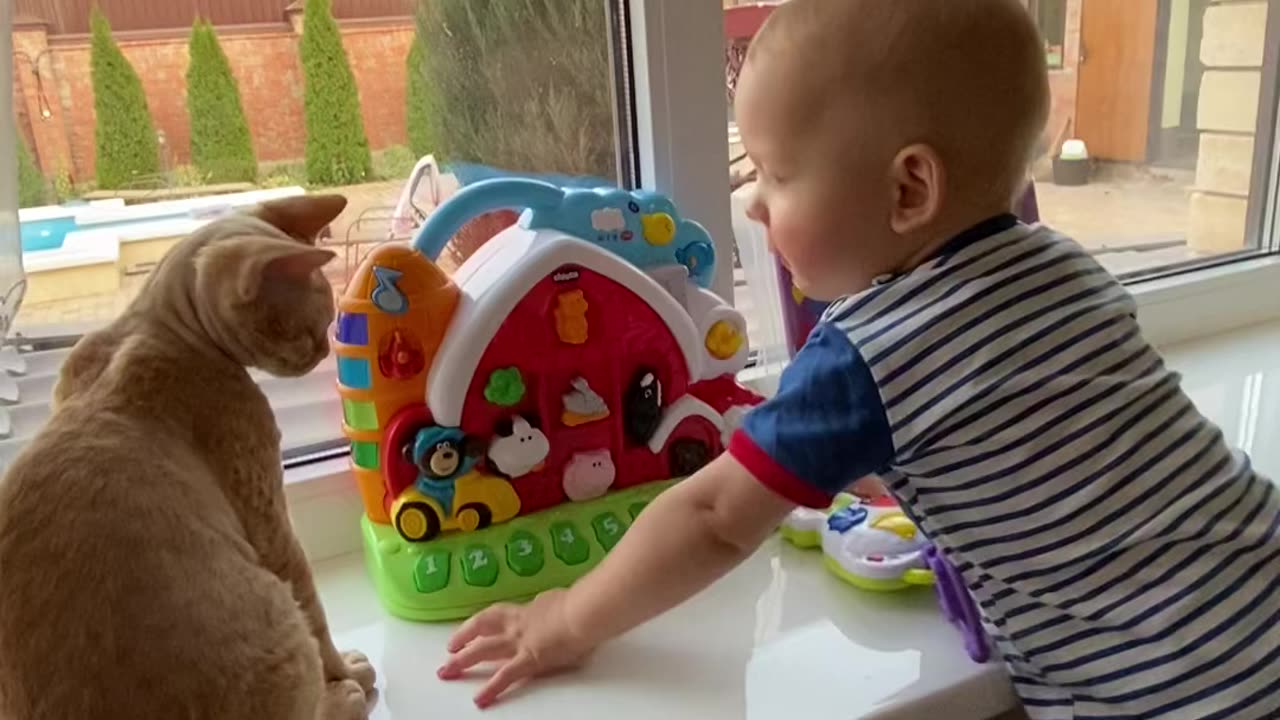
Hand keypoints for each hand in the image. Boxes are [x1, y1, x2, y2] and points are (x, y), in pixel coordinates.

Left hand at [437, 589, 595, 707]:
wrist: (582, 613)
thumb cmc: (579, 604)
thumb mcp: (559, 600)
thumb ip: (551, 606)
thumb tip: (554, 606)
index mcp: (526, 609)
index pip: (498, 616)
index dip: (481, 623)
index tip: (471, 630)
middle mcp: (517, 625)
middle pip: (482, 631)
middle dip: (462, 641)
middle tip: (449, 651)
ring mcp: (519, 643)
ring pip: (483, 651)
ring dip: (463, 661)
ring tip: (447, 671)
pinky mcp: (528, 661)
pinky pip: (504, 677)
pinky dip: (491, 689)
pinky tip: (479, 699)